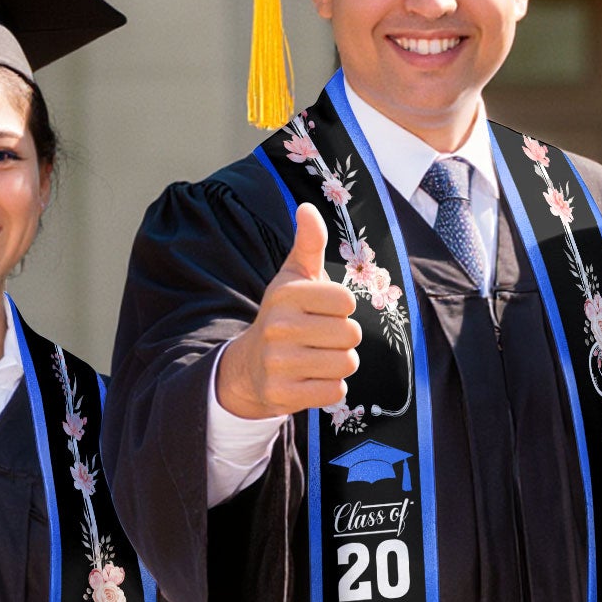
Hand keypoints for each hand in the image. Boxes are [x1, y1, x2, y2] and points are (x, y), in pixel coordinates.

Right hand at [214, 203, 362, 419]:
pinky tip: (311, 378)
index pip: (346, 300)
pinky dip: (331, 388)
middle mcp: (279, 326)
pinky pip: (335, 392)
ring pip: (346, 363)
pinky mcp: (283, 394)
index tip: (322, 311)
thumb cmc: (284, 315)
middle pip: (351, 334)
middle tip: (320, 338)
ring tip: (317, 357)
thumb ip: (309, 243)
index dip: (341, 308)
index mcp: (286, 294)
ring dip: (339, 363)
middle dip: (343, 338)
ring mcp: (279, 363)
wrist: (250, 366)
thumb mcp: (294, 277)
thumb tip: (308, 207)